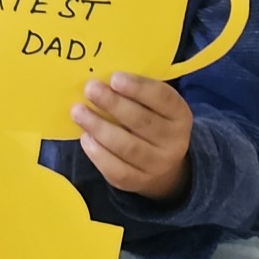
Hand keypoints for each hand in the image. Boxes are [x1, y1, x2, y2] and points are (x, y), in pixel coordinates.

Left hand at [73, 73, 192, 199]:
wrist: (162, 162)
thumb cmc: (150, 118)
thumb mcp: (153, 103)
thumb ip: (134, 90)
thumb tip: (101, 76)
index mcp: (179, 115)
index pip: (163, 99)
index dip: (139, 88)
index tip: (114, 78)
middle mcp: (173, 142)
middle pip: (143, 122)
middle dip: (114, 104)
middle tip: (90, 89)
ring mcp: (157, 165)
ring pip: (128, 147)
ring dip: (100, 127)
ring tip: (78, 112)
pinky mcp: (137, 182)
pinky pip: (117, 170)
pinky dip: (98, 153)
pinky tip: (85, 137)